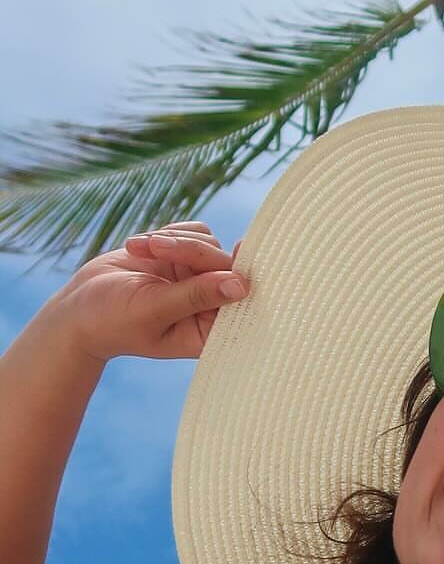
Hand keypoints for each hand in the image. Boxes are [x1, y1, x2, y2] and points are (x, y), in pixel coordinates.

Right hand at [51, 222, 248, 363]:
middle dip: (189, 250)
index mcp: (208, 331)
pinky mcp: (183, 257)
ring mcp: (197, 278)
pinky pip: (194, 232)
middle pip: (223, 264)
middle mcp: (209, 305)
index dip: (243, 274)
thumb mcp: (153, 310)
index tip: (241, 248)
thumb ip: (195, 296)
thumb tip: (240, 285)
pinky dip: (168, 232)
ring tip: (136, 247)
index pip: (240, 301)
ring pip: (208, 243)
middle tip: (154, 245)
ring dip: (172, 240)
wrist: (80, 307)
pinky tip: (140, 246)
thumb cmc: (112, 321)